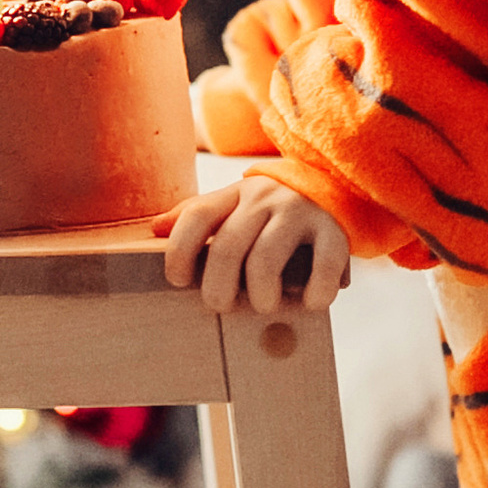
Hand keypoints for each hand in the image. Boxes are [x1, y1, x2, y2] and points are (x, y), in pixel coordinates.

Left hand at [158, 173, 350, 315]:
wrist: (332, 181)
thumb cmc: (270, 208)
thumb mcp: (233, 202)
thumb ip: (197, 215)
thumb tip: (154, 229)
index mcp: (235, 194)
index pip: (197, 215)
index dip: (180, 250)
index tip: (179, 280)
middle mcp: (264, 199)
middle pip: (228, 246)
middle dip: (218, 286)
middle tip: (220, 305)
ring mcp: (298, 213)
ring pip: (266, 257)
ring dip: (260, 292)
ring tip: (264, 306)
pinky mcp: (333, 230)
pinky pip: (324, 263)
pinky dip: (316, 290)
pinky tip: (310, 303)